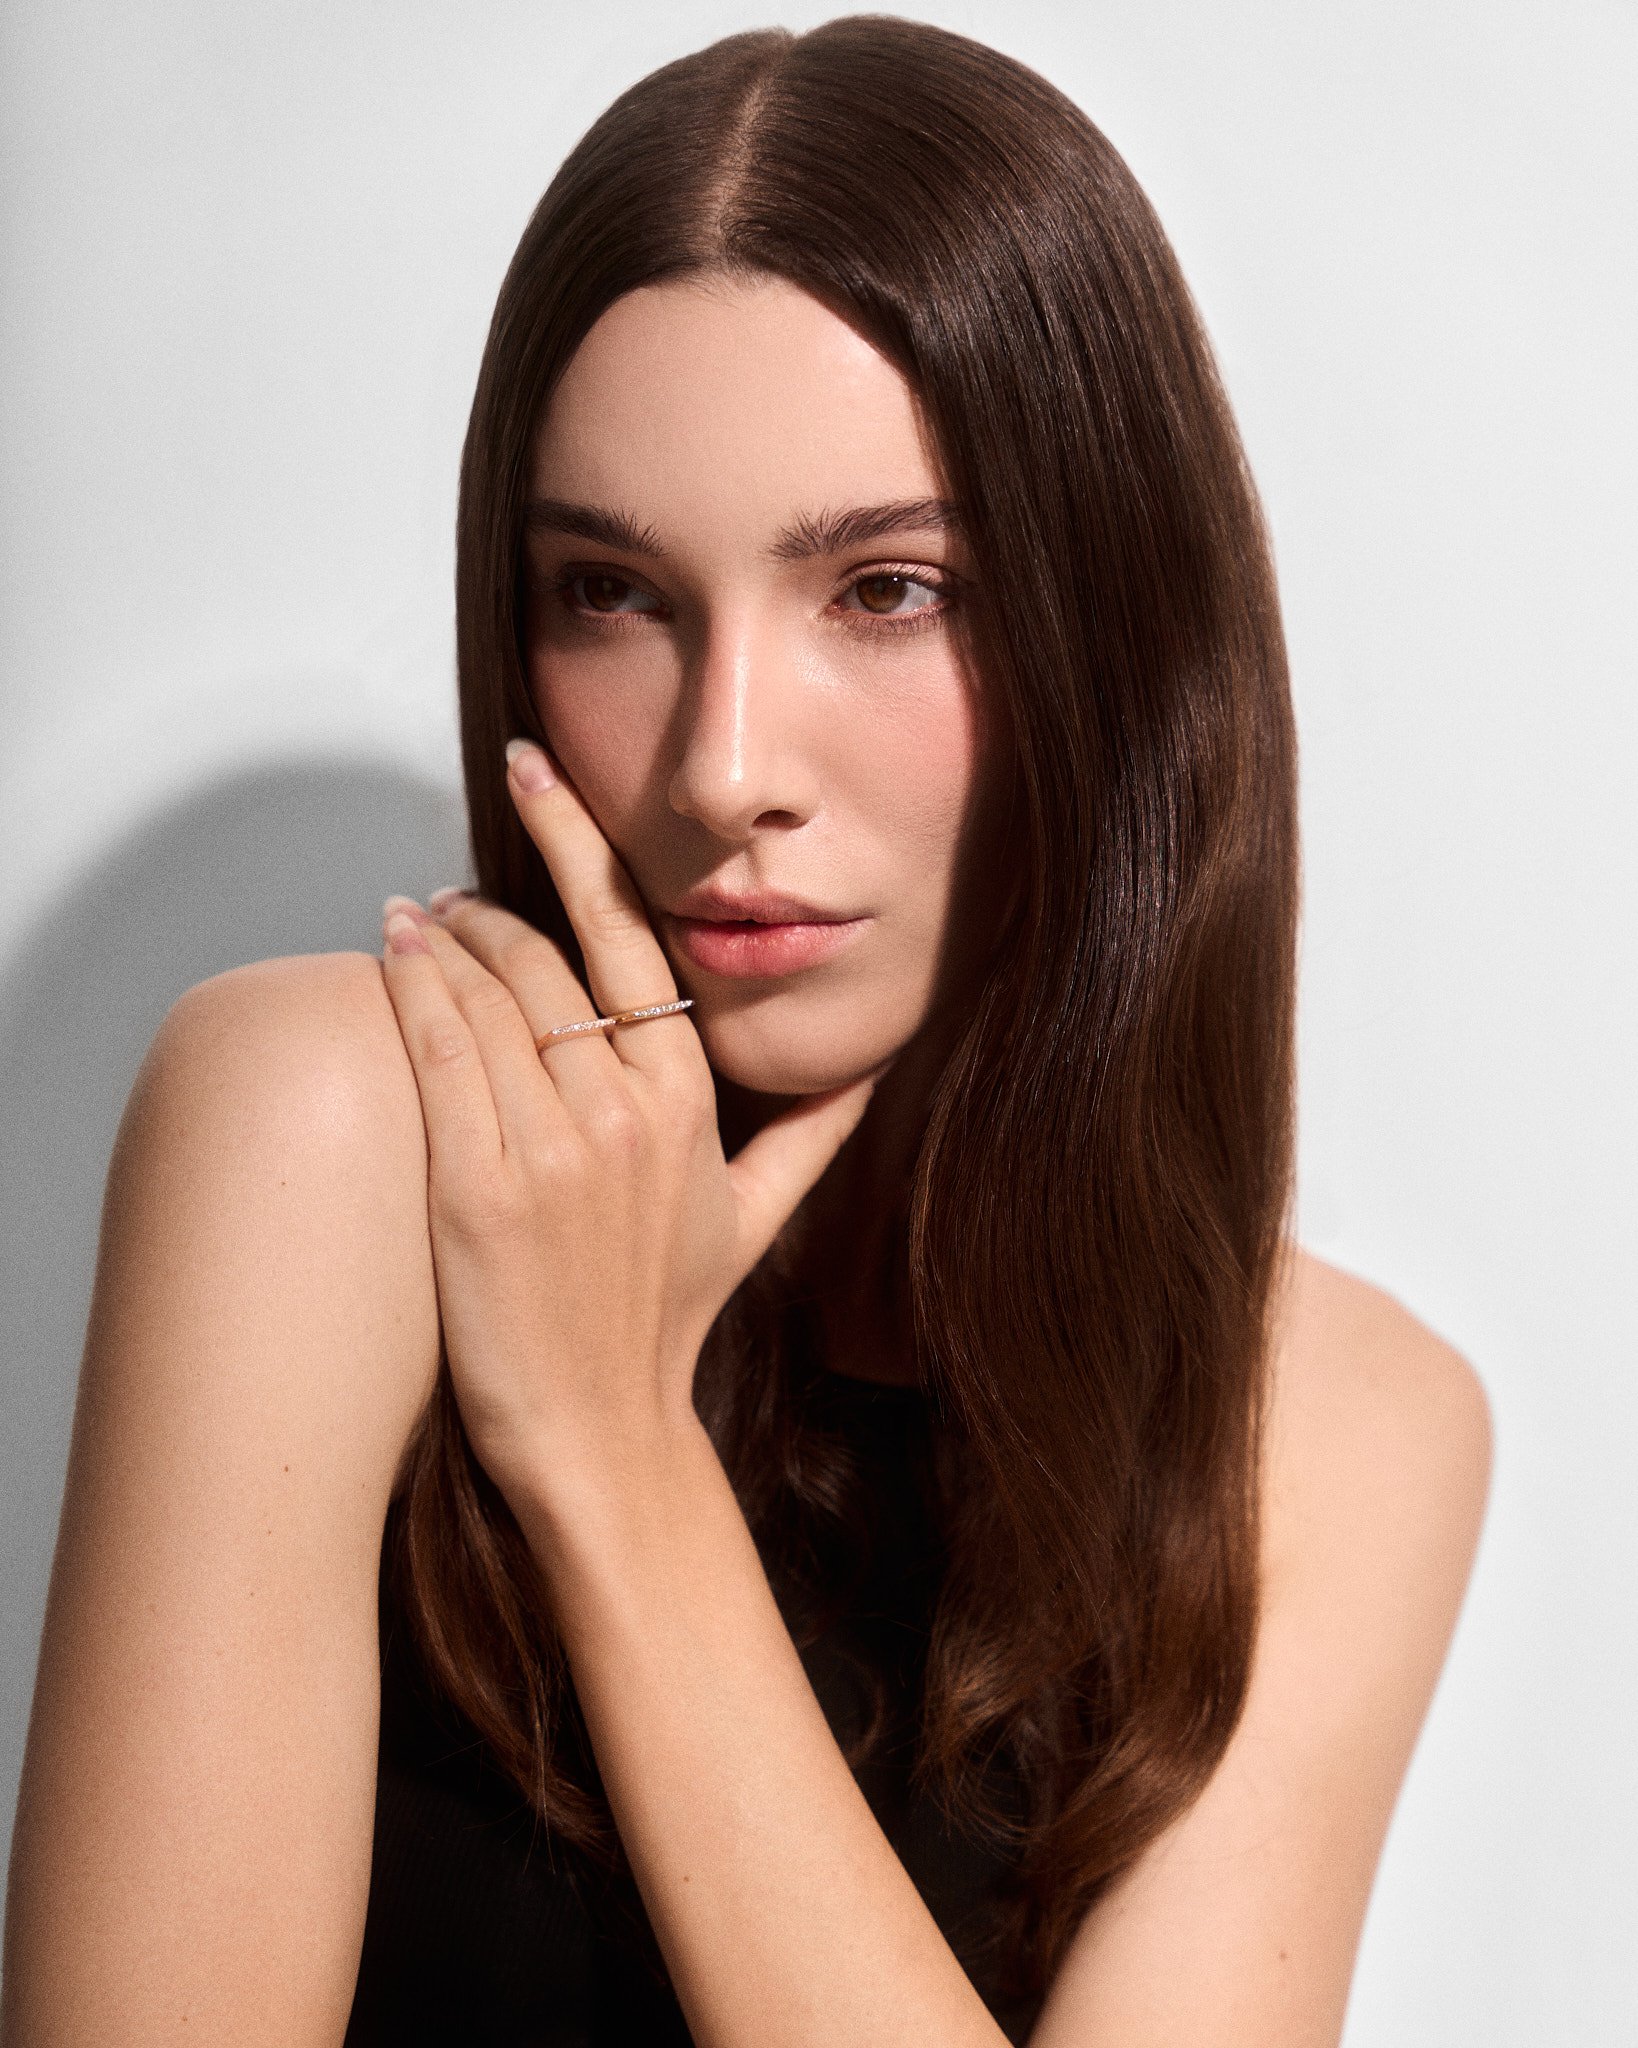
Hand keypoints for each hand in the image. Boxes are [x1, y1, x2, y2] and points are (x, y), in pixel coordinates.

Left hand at [378, 738, 878, 1519]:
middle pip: (543, 955)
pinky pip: (436, 1055)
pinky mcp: (474, 1187)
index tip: (537, 775)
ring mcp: (548, 1148)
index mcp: (688, 1098)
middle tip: (453, 886)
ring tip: (415, 912)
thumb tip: (867, 1070)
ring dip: (439, 933)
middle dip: (490, 897)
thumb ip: (813, 1131)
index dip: (578, 844)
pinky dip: (407, 987)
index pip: (628, 935)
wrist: (604, 1429)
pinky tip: (389, 947)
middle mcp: (624, 1109)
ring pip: (484, 994)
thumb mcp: (758, 1220)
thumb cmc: (670, 1319)